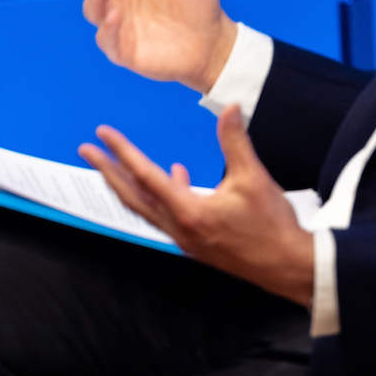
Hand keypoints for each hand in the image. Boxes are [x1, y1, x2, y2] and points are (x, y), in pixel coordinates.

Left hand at [78, 105, 314, 305]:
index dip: (121, 152)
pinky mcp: (197, 244)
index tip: (102, 135)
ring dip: (128, 185)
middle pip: (132, 196)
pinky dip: (162, 194)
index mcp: (188, 211)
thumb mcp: (254, 179)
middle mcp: (179, 227)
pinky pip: (166, 216)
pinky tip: (177, 176)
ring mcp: (186, 239)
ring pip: (146, 208)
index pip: (145, 175)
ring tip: (116, 165)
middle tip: (86, 151)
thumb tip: (229, 108)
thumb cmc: (272, 227)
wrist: (289, 267)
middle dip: (107, 171)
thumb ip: (235, 142)